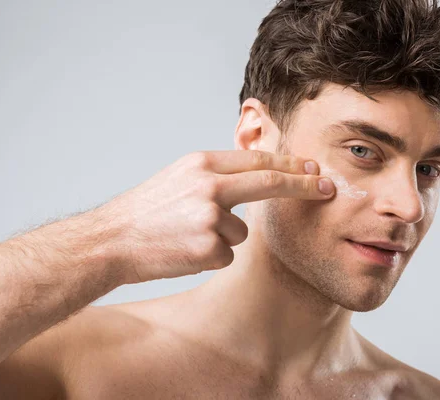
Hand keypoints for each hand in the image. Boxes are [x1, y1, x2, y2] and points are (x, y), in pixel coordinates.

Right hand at [97, 150, 334, 282]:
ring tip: (188, 237)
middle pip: (270, 183)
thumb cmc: (146, 210)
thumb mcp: (179, 177)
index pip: (258, 161)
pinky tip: (184, 252)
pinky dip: (211, 257)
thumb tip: (256, 175)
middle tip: (327, 188)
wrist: (111, 241)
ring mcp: (209, 218)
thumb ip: (216, 174)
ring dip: (224, 239)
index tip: (312, 167)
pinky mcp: (207, 250)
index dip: (290, 164)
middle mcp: (209, 186)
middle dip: (303, 185)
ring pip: (242, 232)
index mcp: (202, 164)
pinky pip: (227, 255)